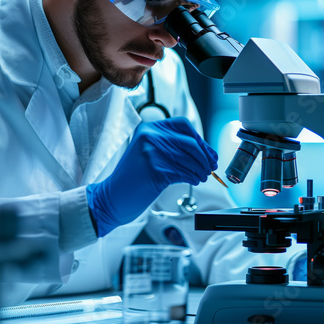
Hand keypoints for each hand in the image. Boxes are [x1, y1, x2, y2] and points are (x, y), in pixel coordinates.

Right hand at [86, 117, 216, 236]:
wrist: (112, 197)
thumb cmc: (133, 178)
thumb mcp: (149, 153)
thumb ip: (171, 146)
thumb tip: (205, 151)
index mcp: (149, 128)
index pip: (184, 126)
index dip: (200, 140)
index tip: (209, 153)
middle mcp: (150, 136)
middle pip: (191, 142)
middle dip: (205, 156)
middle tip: (211, 167)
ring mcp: (152, 152)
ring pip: (189, 159)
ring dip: (201, 169)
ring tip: (202, 176)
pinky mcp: (155, 170)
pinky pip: (184, 173)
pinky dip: (193, 177)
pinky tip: (193, 181)